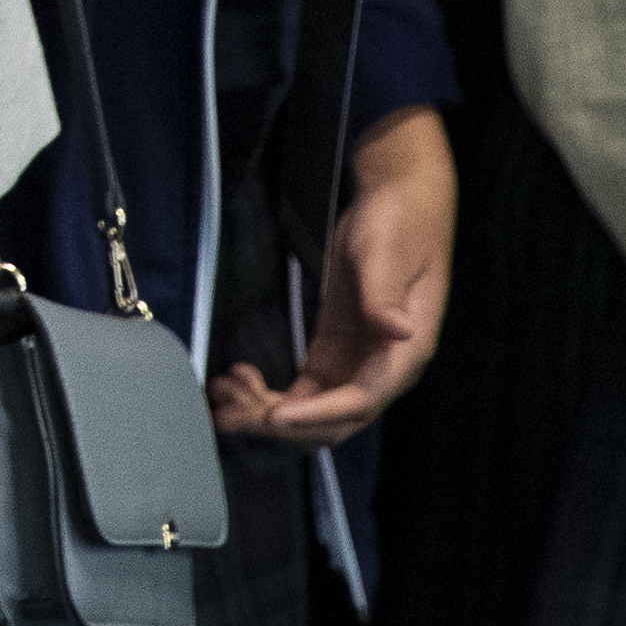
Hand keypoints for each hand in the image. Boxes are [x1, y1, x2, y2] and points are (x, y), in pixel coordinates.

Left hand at [208, 106, 452, 442]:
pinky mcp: (338, 348)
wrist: (400, 202)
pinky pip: (306, 387)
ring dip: (268, 411)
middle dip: (280, 423)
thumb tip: (398, 331)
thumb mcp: (386, 251)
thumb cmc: (399, 222)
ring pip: (314, 407)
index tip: (274, 417)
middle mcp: (384, 367)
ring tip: (221, 398)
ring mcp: (360, 361)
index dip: (317, 415)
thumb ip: (386, 291)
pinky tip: (240, 378)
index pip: (360, 400)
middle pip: (333, 418)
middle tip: (227, 414)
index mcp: (404, 351)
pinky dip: (274, 393)